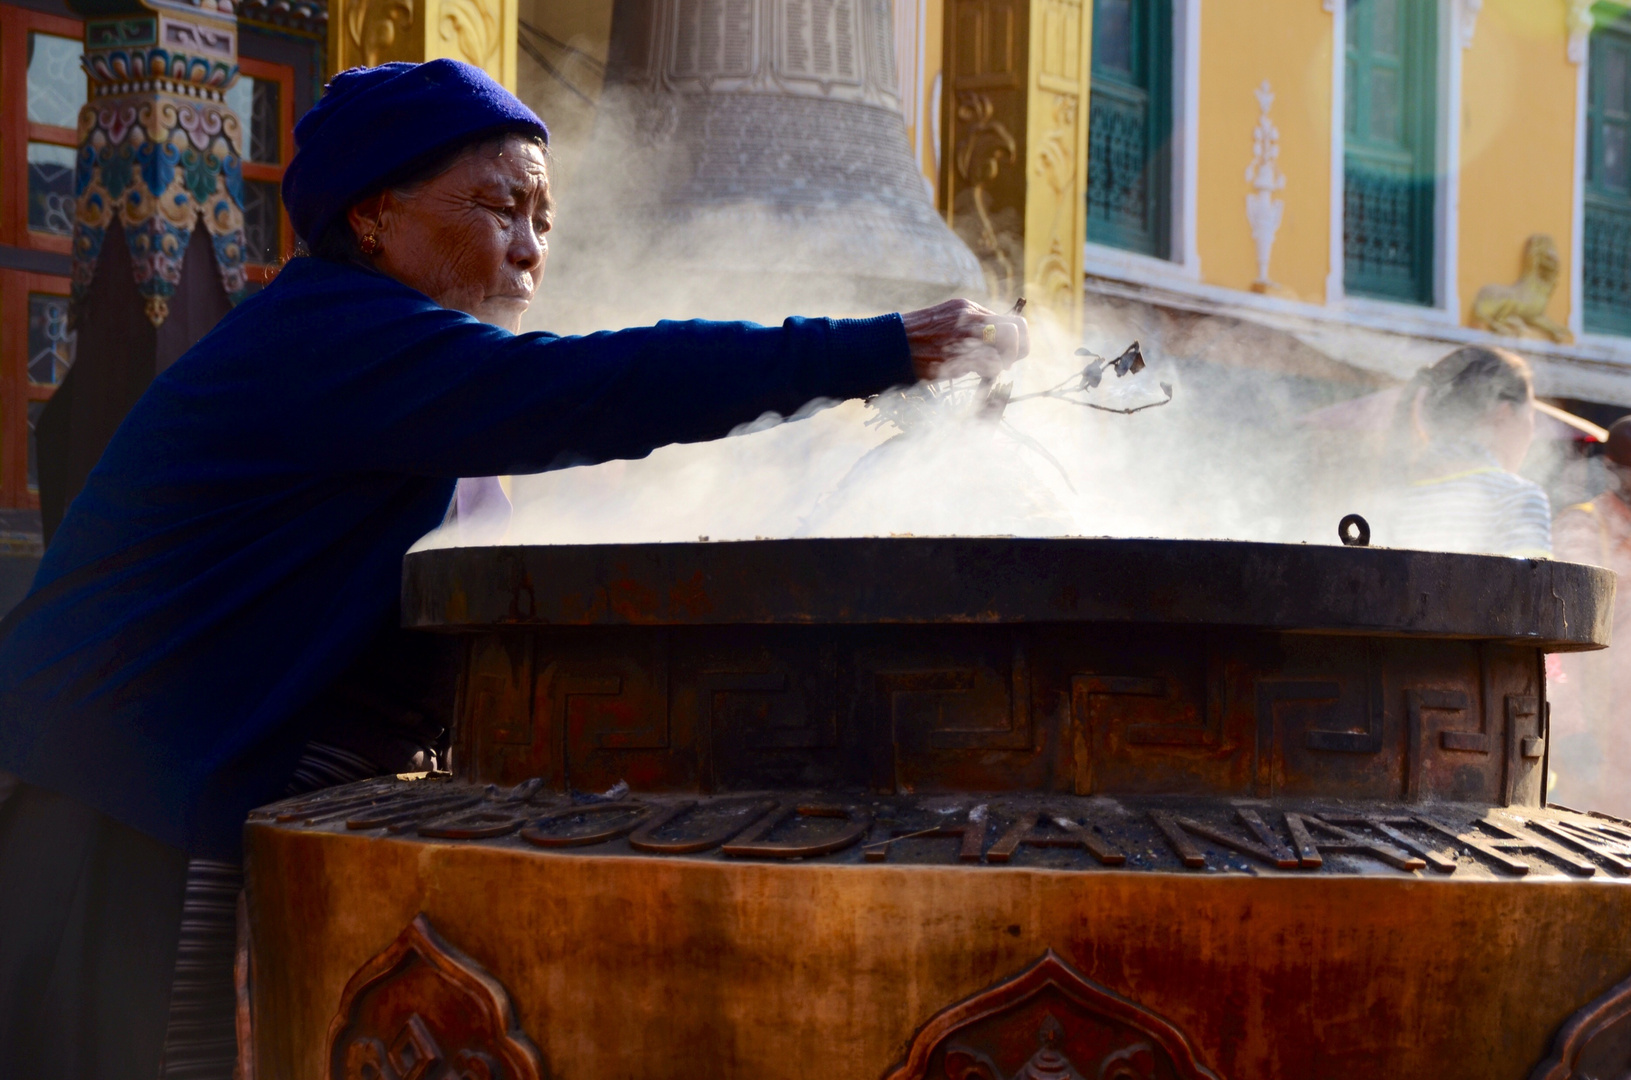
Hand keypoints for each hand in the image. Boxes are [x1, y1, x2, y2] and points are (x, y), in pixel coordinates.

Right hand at [901, 299, 1029, 381]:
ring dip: (1000, 364)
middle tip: (1004, 361)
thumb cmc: (920, 335)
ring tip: (984, 367)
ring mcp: (964, 339)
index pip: (1014, 321)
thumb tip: (1003, 335)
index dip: (1018, 338)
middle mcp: (970, 320)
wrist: (893, 345)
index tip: (1008, 349)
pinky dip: (988, 373)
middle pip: (1016, 334)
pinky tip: (973, 372)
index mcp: (969, 308)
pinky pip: (990, 367)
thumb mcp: (949, 317)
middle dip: (1016, 351)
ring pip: (1005, 353)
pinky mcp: (957, 359)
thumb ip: (975, 322)